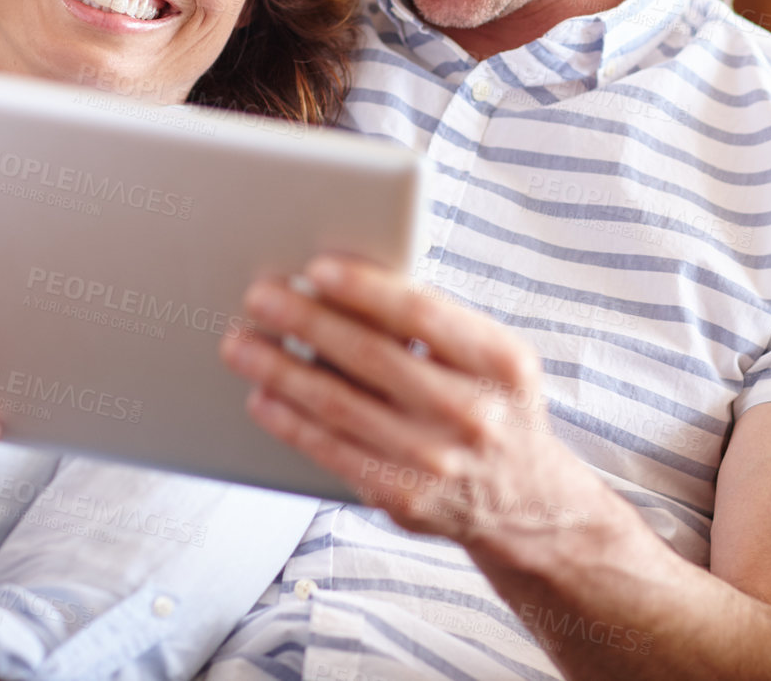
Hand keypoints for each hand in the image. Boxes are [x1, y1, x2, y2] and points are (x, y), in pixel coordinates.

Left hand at [220, 257, 606, 552]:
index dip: (366, 288)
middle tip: (260, 297)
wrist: (529, 503)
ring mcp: (436, 459)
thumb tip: (347, 290)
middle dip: (306, 321)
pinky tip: (262, 396)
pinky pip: (332, 451)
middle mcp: (472, 412)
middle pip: (371, 356)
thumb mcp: (493, 360)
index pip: (423, 314)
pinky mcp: (403, 497)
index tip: (316, 268)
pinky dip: (290, 421)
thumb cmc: (495, 408)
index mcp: (500, 362)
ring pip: (339, 405)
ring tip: (241, 343)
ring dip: (280, 370)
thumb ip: (437, 327)